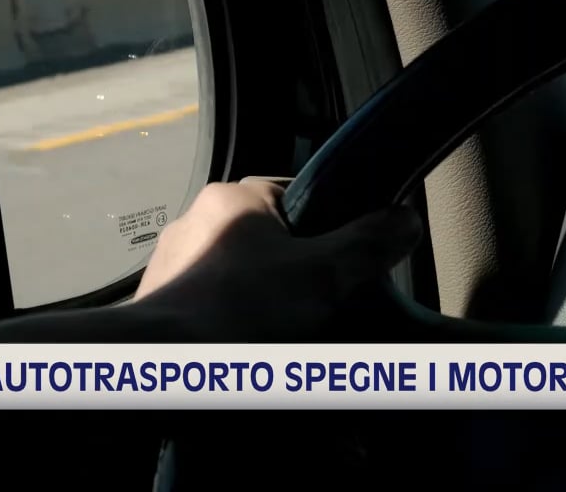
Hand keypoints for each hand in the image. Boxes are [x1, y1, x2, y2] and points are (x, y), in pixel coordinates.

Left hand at [133, 179, 421, 340]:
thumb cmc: (241, 311)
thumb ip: (368, 245)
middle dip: (299, 281)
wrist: (161, 369)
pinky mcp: (159, 309)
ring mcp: (172, 268)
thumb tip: (405, 218)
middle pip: (269, 246)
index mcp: (232, 199)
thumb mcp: (323, 276)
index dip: (329, 228)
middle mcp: (194, 223)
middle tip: (324, 314)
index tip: (347, 266)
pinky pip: (211, 315)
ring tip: (291, 350)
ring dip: (267, 312)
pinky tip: (253, 364)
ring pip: (239, 284)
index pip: (295, 195)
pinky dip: (234, 336)